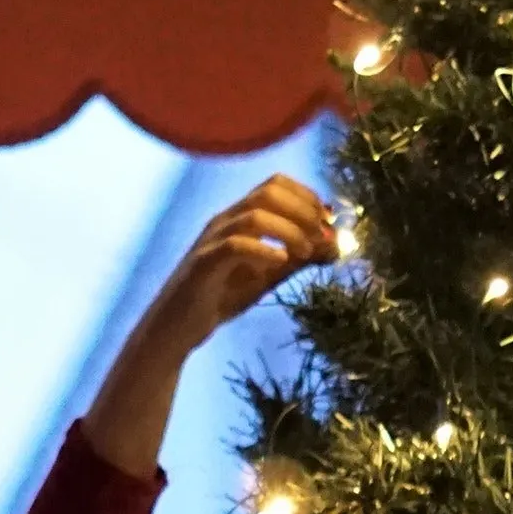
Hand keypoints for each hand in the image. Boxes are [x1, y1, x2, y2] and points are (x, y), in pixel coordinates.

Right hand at [84, 174, 337, 475]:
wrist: (177, 328)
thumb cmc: (221, 298)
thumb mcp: (268, 276)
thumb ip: (297, 259)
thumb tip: (335, 247)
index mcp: (239, 216)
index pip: (275, 184)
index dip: (307, 196)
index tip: (329, 222)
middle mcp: (225, 220)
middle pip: (268, 192)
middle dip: (303, 210)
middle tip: (323, 237)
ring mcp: (212, 239)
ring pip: (255, 215)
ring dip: (289, 230)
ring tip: (306, 253)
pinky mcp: (204, 264)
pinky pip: (235, 245)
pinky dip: (262, 250)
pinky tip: (280, 263)